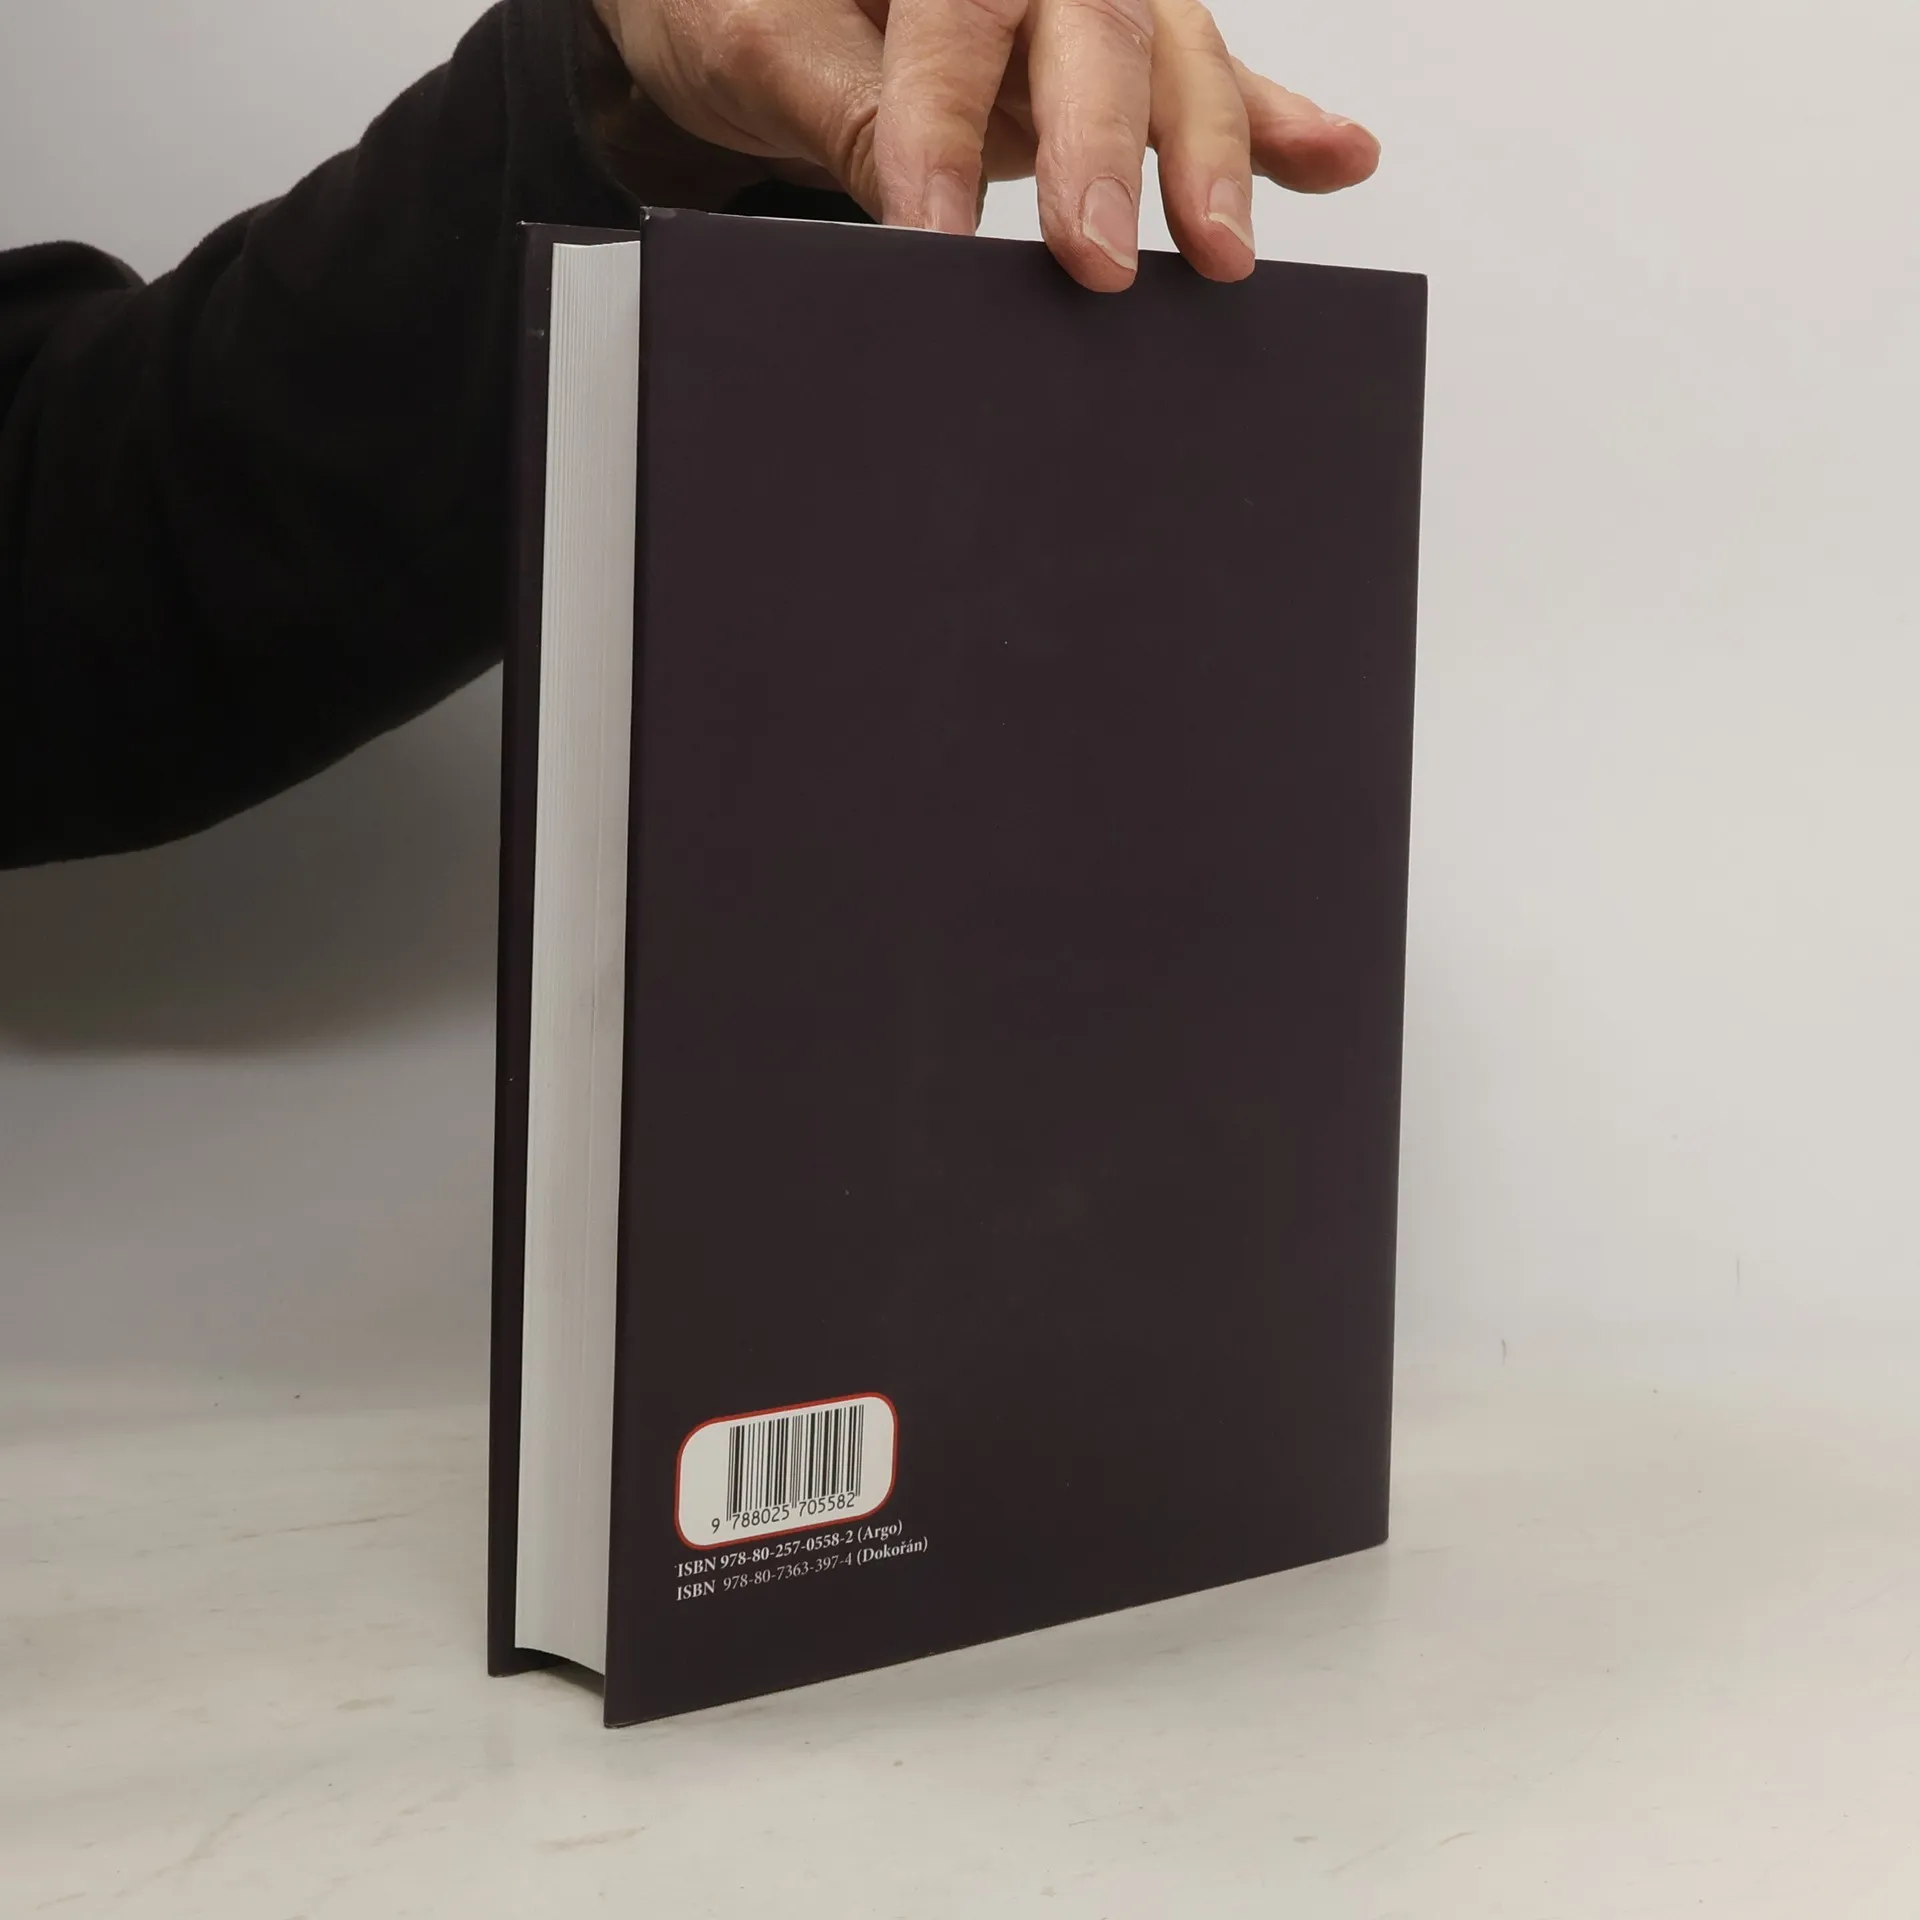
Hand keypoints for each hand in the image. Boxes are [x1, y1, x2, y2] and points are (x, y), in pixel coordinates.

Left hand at [588, 0, 1378, 290]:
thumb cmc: (731, 2)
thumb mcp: (749, 44)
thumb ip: (845, 109)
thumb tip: (924, 216)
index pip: (957, 15)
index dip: (947, 126)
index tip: (935, 234)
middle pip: (1098, 21)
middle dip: (1109, 146)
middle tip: (1100, 259)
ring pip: (1171, 48)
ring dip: (1210, 152)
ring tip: (1221, 250)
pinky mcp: (1111, 46)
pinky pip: (1204, 73)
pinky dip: (1275, 123)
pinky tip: (1338, 157)